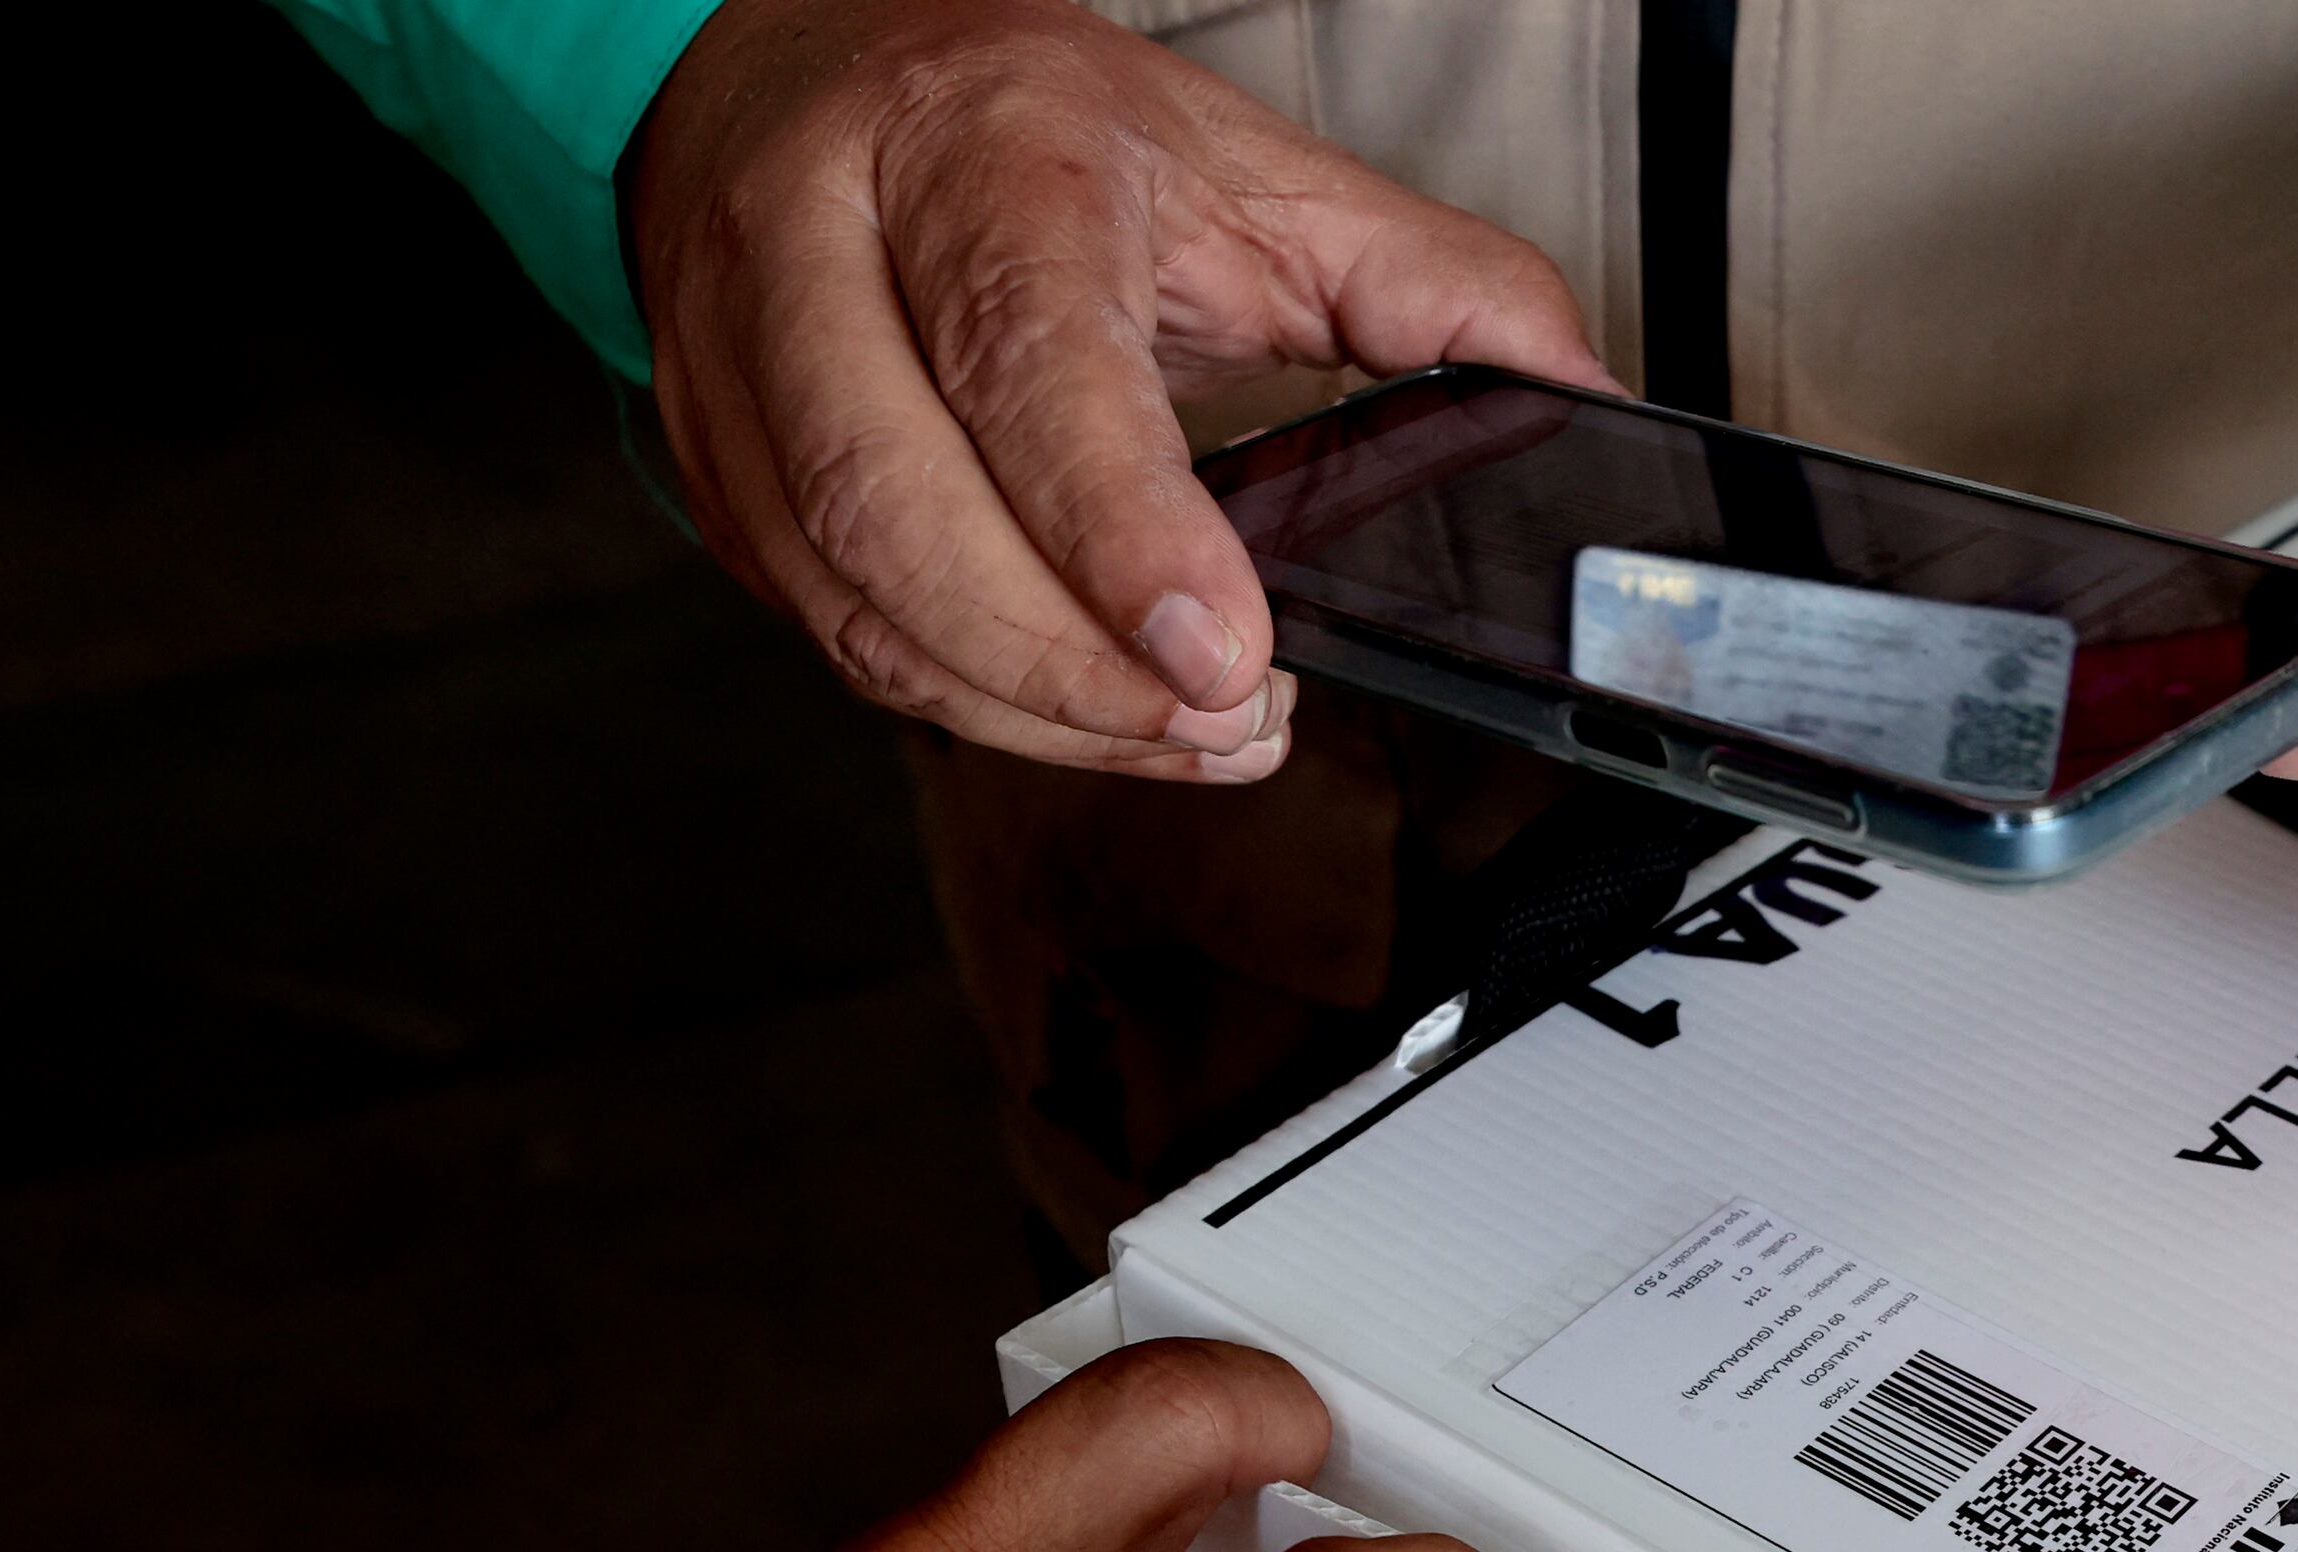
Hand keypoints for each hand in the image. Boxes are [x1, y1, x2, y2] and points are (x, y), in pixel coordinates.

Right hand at [620, 0, 1613, 782]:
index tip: (1219, 647)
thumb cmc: (1025, 129)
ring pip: (860, 599)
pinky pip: (837, 633)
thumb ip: (1433, 288)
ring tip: (1184, 731)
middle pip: (900, 506)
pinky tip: (1084, 711)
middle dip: (1071, 665)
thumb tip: (1579, 397)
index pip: (1026, 353)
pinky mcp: (718, 471)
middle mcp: (821, 245)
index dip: (1116, 524)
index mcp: (978, 150)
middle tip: (1219, 716)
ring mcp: (743, 365)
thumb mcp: (1251, 170)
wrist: (805, 74)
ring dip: (1034, 710)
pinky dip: (974, 702)